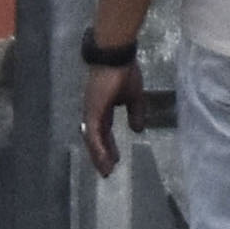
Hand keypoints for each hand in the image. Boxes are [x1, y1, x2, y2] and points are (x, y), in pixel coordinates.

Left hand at [82, 60, 145, 176]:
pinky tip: (103, 158)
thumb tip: (138, 130)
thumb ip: (135, 114)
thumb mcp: (134, 98)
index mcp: (103, 108)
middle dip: (101, 155)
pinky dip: (97, 146)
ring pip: (92, 139)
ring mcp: (91, 110)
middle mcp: (94, 111)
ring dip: (99, 155)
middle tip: (107, 171)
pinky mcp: (92, 109)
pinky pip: (93, 132)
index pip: (103, 132)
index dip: (108, 147)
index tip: (115, 161)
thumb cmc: (124, 73)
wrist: (116, 57)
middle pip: (95, 139)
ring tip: (106, 170)